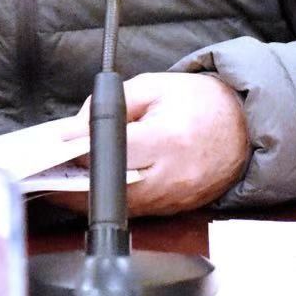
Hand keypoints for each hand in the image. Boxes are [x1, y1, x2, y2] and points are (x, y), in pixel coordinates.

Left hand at [65, 72, 249, 215]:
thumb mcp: (155, 86)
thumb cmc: (202, 102)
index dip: (80, 145)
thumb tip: (77, 126)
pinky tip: (91, 187)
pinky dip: (113, 199)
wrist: (245, 126)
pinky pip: (137, 209)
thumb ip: (113, 102)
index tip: (57, 142)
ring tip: (61, 179)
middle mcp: (173, 176)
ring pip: (121, 205)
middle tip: (49, 169)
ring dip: (89, 195)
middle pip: (111, 186)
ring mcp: (177, 198)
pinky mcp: (178, 209)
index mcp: (168, 140)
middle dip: (76, 180)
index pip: (113, 148)